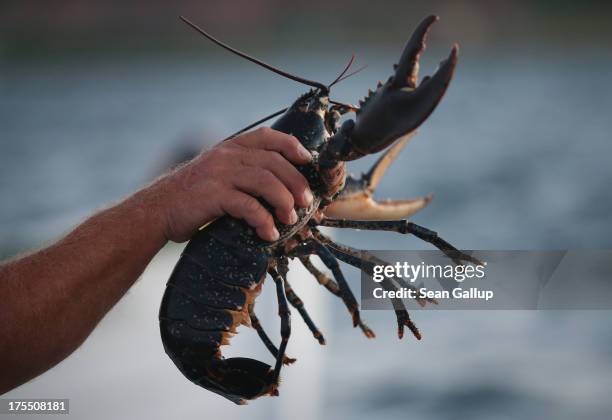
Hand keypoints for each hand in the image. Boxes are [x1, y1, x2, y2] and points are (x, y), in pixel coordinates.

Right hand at [151, 127, 313, 241]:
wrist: (156, 211)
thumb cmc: (192, 197)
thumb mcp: (217, 174)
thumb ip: (243, 172)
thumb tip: (281, 187)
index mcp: (230, 147)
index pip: (268, 137)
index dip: (292, 146)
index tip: (307, 161)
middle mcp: (226, 155)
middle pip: (274, 162)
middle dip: (296, 183)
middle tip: (306, 203)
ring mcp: (219, 174)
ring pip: (266, 182)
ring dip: (283, 202)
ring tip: (290, 220)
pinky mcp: (213, 195)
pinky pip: (248, 206)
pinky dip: (264, 221)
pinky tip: (268, 233)